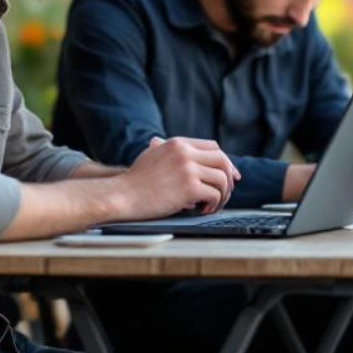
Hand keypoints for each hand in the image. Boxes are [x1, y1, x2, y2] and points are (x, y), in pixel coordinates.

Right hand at [120, 137, 240, 217]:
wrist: (122, 195)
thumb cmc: (134, 181)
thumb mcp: (149, 155)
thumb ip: (160, 148)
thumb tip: (158, 142)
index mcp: (178, 143)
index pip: (213, 147)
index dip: (225, 161)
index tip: (230, 175)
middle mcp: (185, 152)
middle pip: (223, 160)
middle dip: (230, 177)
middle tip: (227, 193)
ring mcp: (188, 169)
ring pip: (222, 179)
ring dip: (223, 195)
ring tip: (213, 205)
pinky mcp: (189, 187)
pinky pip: (214, 195)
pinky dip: (214, 204)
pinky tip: (204, 210)